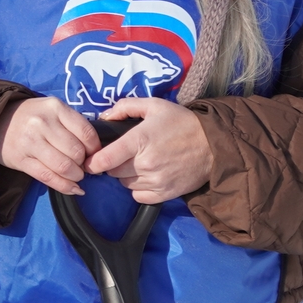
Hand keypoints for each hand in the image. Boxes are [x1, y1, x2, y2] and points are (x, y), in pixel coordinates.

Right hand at [0, 97, 98, 195]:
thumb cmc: (32, 117)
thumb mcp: (53, 111)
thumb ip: (73, 126)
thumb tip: (96, 152)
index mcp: (55, 108)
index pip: (87, 133)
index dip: (96, 149)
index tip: (94, 155)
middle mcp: (42, 123)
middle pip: (76, 152)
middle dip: (84, 164)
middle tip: (82, 166)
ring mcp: (30, 142)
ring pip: (64, 167)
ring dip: (76, 176)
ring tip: (75, 175)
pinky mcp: (21, 160)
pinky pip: (48, 177)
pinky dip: (65, 187)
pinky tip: (74, 189)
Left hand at [84, 98, 212, 203]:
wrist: (213, 145)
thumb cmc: (182, 123)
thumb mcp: (154, 105)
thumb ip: (126, 107)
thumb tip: (105, 117)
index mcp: (139, 140)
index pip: (105, 159)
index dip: (93, 162)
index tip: (89, 161)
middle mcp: (145, 163)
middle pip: (112, 171)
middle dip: (113, 164)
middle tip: (123, 155)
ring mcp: (155, 181)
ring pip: (124, 184)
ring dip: (126, 175)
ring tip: (138, 163)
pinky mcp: (164, 194)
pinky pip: (138, 196)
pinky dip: (138, 188)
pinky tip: (147, 176)